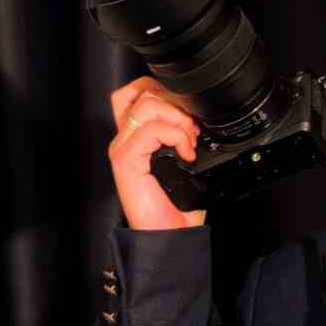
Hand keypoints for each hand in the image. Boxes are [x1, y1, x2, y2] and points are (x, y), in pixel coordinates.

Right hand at [106, 76, 206, 228]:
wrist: (170, 234)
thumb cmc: (178, 205)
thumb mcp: (187, 163)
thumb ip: (185, 135)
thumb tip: (201, 118)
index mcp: (136, 136)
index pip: (139, 91)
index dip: (166, 92)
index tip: (189, 115)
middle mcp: (125, 139)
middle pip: (141, 91)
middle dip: (175, 103)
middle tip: (192, 129)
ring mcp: (123, 148)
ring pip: (146, 105)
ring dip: (177, 119)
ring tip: (189, 141)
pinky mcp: (126, 160)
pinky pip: (151, 131)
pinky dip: (175, 136)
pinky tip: (186, 154)